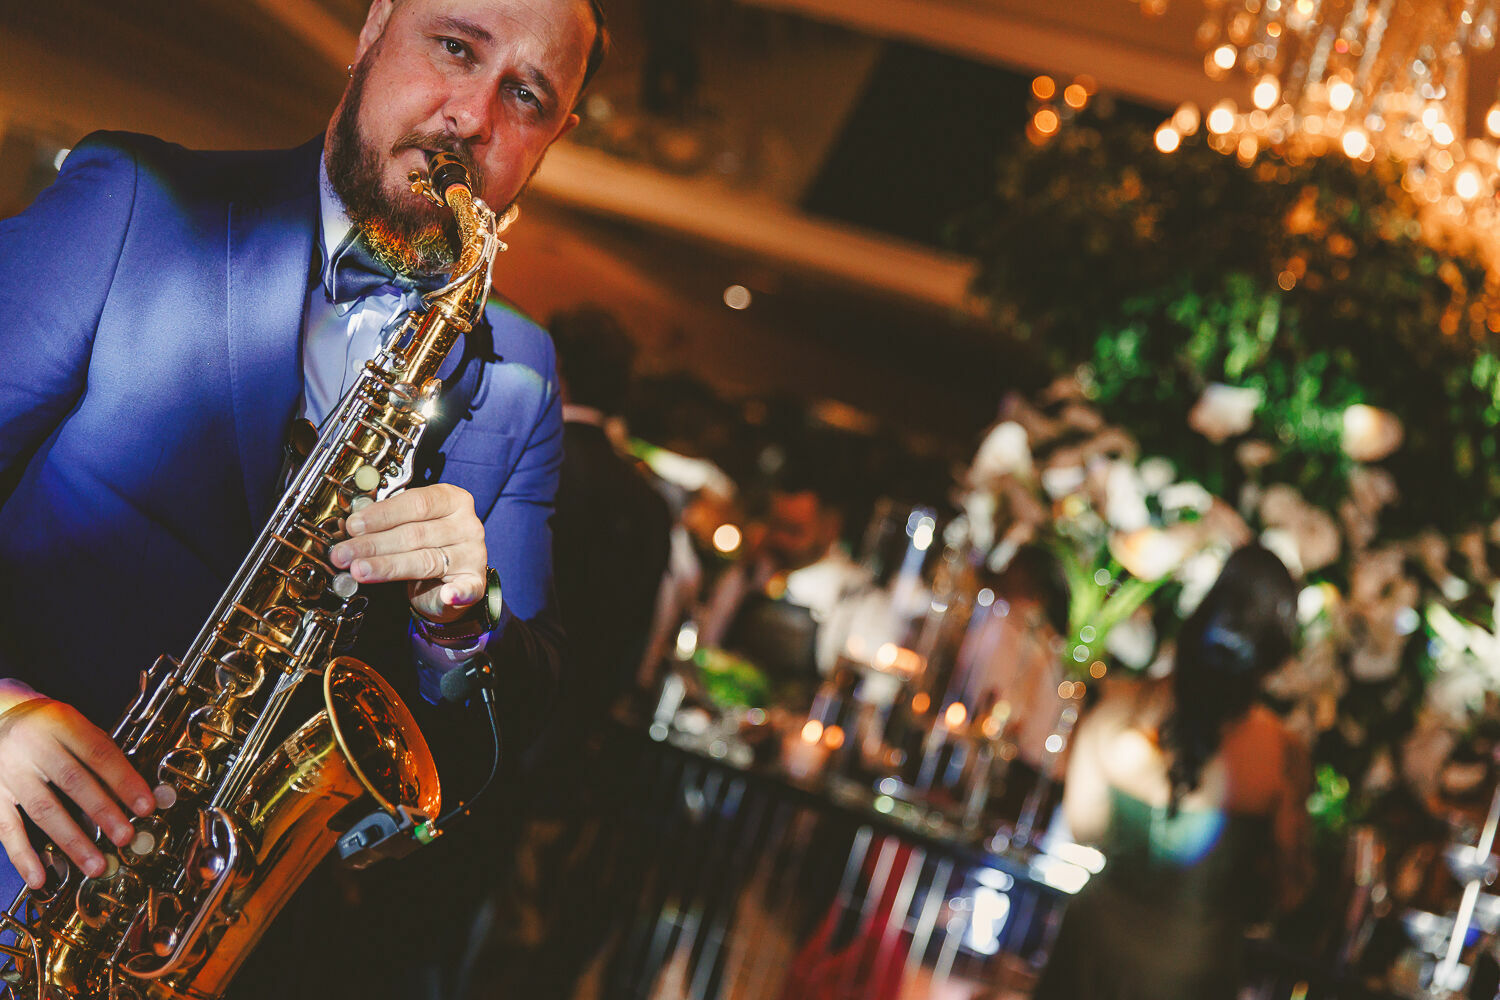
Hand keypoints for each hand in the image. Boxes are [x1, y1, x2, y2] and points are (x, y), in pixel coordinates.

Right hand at [0, 681, 153, 887]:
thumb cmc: (46, 726)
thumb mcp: (74, 725)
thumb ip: (101, 754)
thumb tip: (136, 792)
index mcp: (61, 724)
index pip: (99, 753)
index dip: (125, 781)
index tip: (146, 805)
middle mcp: (33, 746)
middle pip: (73, 782)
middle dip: (103, 812)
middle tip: (125, 837)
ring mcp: (9, 772)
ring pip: (43, 809)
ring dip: (72, 841)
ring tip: (95, 864)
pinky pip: (7, 828)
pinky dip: (23, 856)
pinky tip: (39, 877)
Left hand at [329, 484, 487, 623]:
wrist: (445, 580)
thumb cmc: (424, 546)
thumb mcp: (407, 526)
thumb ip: (387, 523)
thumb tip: (351, 527)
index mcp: (452, 500)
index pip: (416, 503)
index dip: (382, 514)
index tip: (354, 525)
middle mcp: (467, 525)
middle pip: (415, 533)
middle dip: (374, 544)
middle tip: (344, 553)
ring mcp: (474, 554)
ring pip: (425, 560)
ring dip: (388, 567)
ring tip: (359, 570)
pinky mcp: (476, 582)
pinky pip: (466, 589)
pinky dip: (456, 593)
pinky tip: (446, 595)